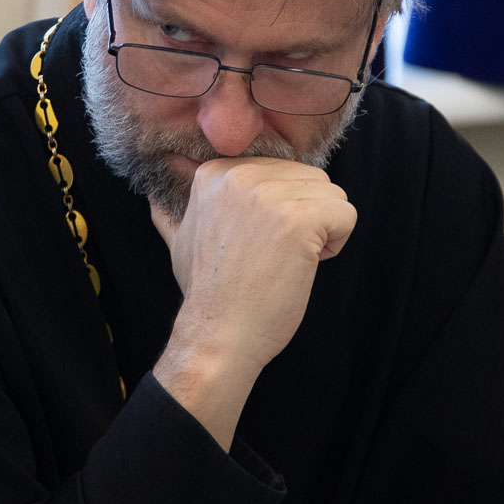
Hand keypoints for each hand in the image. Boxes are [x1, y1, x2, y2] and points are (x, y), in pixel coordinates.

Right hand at [150, 157, 356, 447]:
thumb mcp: (180, 238)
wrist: (217, 334)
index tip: (255, 242)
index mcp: (215, 172)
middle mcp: (241, 175)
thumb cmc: (207, 294)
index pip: (281, 169)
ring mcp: (271, 195)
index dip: (279, 209)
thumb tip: (156, 189)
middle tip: (274, 255)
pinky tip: (304, 265)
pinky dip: (336, 243)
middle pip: (310, 177)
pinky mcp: (299, 219)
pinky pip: (346, 214)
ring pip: (332, 194)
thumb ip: (173, 208)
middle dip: (305, 217)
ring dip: (322, 230)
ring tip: (287, 260)